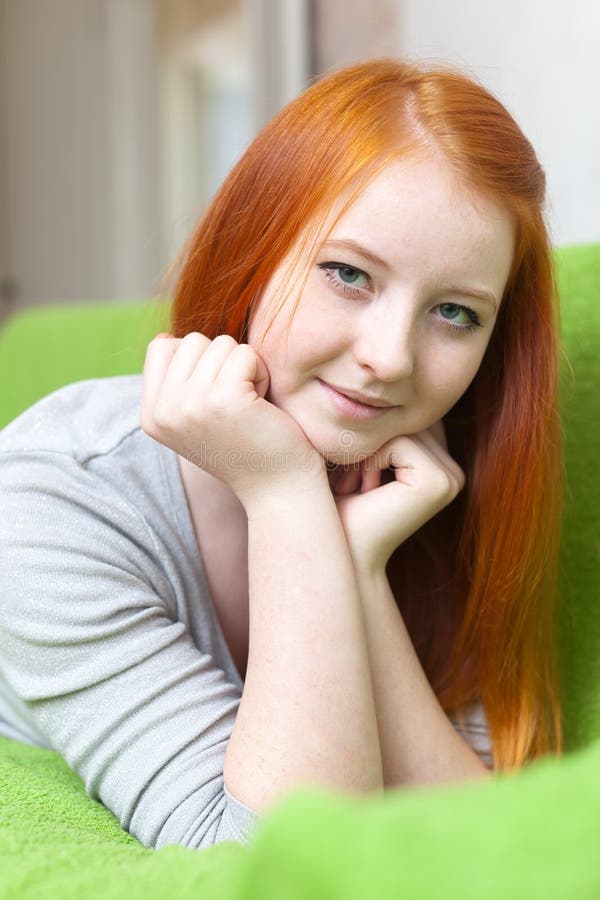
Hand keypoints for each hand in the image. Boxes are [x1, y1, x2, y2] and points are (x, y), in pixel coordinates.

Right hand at [140, 332, 324, 506]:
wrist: (278, 489)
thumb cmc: (246, 445)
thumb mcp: (195, 417)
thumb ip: (177, 382)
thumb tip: (168, 337)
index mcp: (151, 416)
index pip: (161, 346)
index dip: (197, 358)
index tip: (216, 395)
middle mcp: (164, 411)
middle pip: (193, 341)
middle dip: (223, 363)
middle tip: (237, 402)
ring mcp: (191, 404)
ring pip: (220, 343)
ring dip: (244, 368)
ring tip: (250, 405)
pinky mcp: (224, 399)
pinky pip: (246, 353)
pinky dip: (262, 373)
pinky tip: (262, 406)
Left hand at [329, 420, 464, 575]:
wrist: (334, 552)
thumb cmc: (334, 507)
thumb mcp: (353, 457)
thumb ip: (370, 424)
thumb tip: (358, 375)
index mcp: (438, 462)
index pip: (404, 417)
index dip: (370, 433)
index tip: (344, 469)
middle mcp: (453, 470)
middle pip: (406, 418)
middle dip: (369, 440)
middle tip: (343, 478)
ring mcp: (452, 477)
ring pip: (401, 427)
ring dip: (366, 451)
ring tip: (350, 485)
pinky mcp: (440, 483)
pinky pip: (400, 442)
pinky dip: (371, 459)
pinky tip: (361, 489)